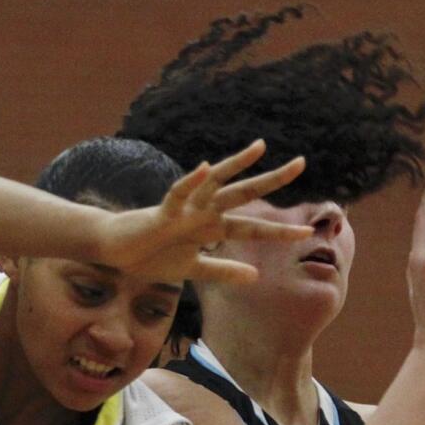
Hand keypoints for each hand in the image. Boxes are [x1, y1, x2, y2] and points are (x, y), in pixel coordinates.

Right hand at [96, 140, 310, 283]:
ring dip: (236, 164)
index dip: (279, 230)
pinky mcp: (163, 213)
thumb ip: (223, 271)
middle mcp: (203, 213)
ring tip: (260, 148)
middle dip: (272, 180)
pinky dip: (191, 181)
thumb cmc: (152, 256)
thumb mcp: (193, 270)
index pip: (253, 227)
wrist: (117, 252)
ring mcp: (185, 210)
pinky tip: (206, 167)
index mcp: (212, 228)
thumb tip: (255, 276)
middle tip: (301, 163)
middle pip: (244, 194)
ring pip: (216, 183)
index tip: (307, 231)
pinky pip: (178, 193)